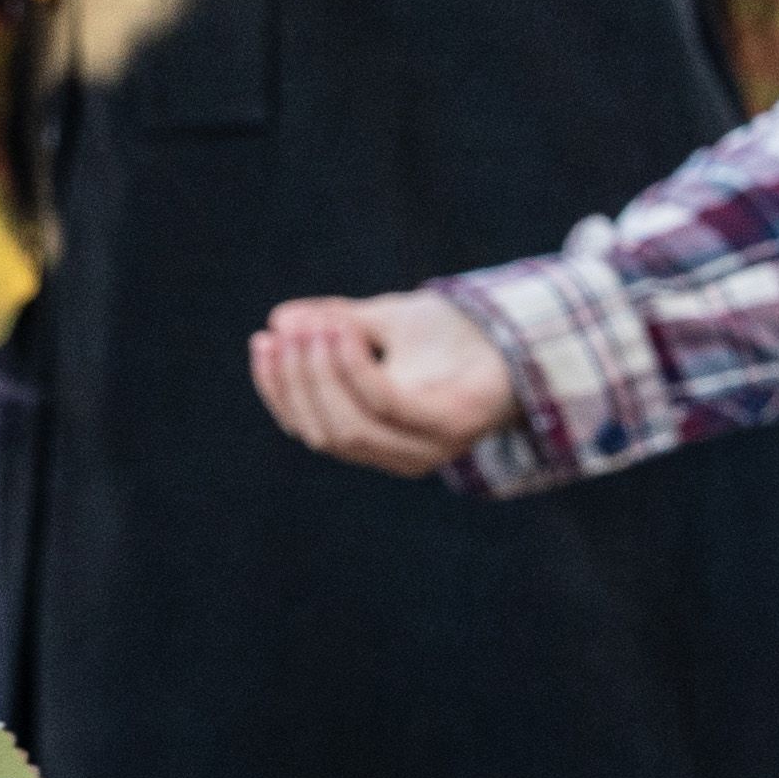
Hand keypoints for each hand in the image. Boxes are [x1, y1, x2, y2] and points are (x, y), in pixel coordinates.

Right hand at [249, 291, 520, 475]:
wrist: (517, 332)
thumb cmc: (447, 336)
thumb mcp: (379, 323)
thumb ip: (333, 325)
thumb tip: (280, 321)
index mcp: (376, 439)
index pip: (310, 428)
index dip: (280, 390)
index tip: (261, 343)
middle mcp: (399, 456)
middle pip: (326, 433)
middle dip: (298, 382)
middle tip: (287, 333)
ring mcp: (427, 450)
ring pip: (350, 428)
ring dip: (322, 376)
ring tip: (314, 329)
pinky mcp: (450, 428)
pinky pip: (386, 404)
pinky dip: (356, 370)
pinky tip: (343, 332)